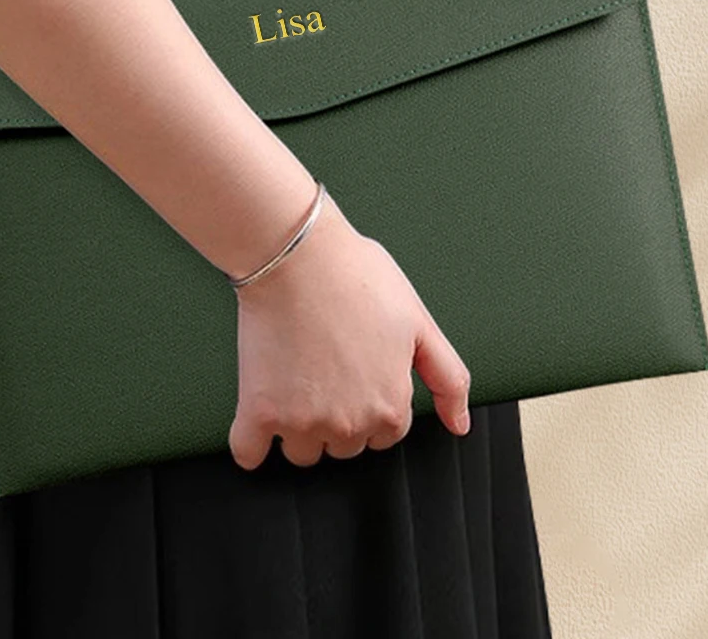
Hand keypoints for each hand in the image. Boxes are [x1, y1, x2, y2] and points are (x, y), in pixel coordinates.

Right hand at [228, 193, 471, 470]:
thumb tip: (459, 425)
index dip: (372, 400)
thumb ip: (448, 378)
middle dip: (337, 415)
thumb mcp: (420, 322)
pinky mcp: (259, 411)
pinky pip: (248, 454)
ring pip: (301, 452)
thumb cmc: (357, 276)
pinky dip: (250, 444)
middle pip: (344, 446)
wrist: (297, 254)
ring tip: (294, 376)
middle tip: (325, 365)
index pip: (385, 433)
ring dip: (296, 427)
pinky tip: (257, 419)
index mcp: (390, 406)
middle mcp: (349, 424)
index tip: (356, 369)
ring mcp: (302, 422)